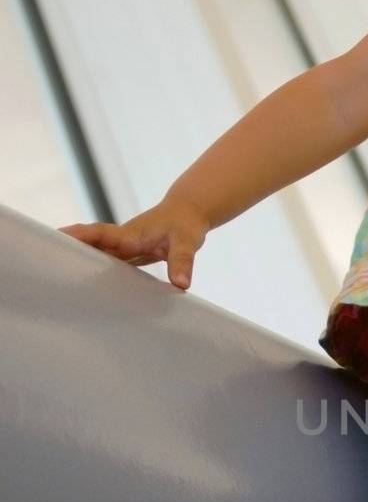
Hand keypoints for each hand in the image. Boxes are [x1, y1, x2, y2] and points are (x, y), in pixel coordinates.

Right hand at [58, 197, 209, 290]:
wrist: (189, 212)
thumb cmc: (187, 224)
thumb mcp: (187, 242)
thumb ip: (182, 262)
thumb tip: (181, 284)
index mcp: (130, 234)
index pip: (99, 234)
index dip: (78, 237)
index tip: (57, 238)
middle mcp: (122, 239)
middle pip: (90, 245)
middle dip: (68, 251)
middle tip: (44, 263)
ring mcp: (124, 246)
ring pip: (96, 254)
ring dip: (80, 264)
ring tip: (58, 281)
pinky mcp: (128, 253)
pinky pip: (108, 262)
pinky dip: (97, 272)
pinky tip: (89, 289)